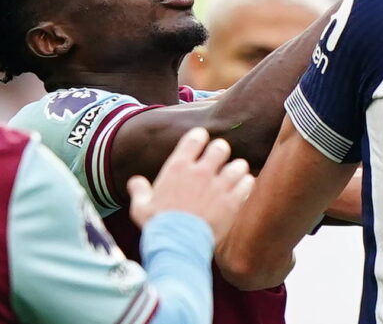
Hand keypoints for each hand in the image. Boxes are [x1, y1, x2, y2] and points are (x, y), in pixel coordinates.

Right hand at [128, 128, 253, 241]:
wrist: (177, 246)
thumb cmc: (157, 226)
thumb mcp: (140, 207)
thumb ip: (139, 191)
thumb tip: (135, 182)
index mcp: (178, 167)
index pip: (195, 138)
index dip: (200, 137)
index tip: (201, 143)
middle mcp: (200, 172)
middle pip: (221, 147)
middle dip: (220, 152)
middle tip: (218, 161)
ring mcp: (218, 186)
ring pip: (239, 165)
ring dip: (236, 169)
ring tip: (233, 176)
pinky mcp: (232, 202)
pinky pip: (247, 183)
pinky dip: (246, 185)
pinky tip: (241, 190)